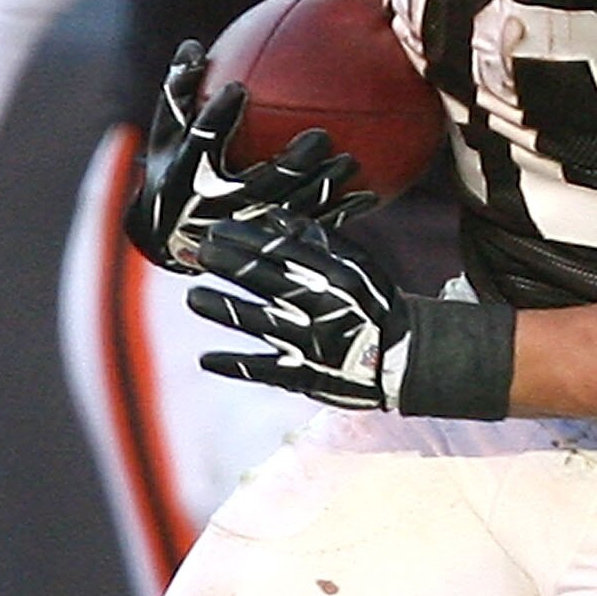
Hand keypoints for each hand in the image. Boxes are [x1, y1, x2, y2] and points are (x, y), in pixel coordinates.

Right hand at [125, 40, 358, 272]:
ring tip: (351, 161)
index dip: (217, 118)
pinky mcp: (267, 241)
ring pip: (289, 208)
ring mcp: (244, 226)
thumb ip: (179, 91)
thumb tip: (193, 45)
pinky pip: (307, 225)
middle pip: (258, 185)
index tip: (237, 88)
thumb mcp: (167, 131)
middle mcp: (216, 205)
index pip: (201, 142)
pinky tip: (369, 194)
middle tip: (321, 136)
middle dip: (290, 165)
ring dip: (322, 187)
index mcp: (186, 173)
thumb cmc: (172, 165)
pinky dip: (339, 211)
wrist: (167, 235)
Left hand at [188, 209, 409, 407]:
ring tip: (193, 297)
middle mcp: (324, 308)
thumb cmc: (372, 305)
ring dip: (223, 308)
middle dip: (230, 264)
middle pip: (267, 280)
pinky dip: (234, 365)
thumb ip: (318, 242)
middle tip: (201, 252)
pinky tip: (205, 358)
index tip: (218, 229)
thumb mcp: (357, 266)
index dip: (247, 239)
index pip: (285, 252)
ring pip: (260, 322)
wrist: (403, 358)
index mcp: (337, 277)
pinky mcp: (307, 377)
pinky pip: (265, 370)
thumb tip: (274, 218)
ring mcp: (313, 344)